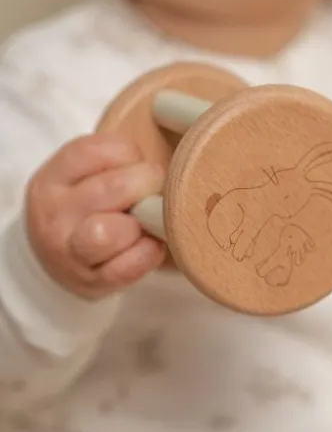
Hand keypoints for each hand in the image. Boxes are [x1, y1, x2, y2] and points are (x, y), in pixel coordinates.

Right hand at [26, 134, 165, 298]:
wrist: (57, 265)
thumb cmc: (88, 211)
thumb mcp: (85, 178)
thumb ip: (117, 163)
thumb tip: (178, 159)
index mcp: (52, 179)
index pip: (97, 150)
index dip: (132, 154)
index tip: (137, 164)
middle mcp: (54, 214)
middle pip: (115, 187)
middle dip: (149, 185)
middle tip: (157, 192)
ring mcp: (69, 251)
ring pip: (110, 232)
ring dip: (141, 226)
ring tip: (146, 224)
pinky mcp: (91, 281)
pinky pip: (128, 267)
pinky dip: (148, 254)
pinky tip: (150, 246)